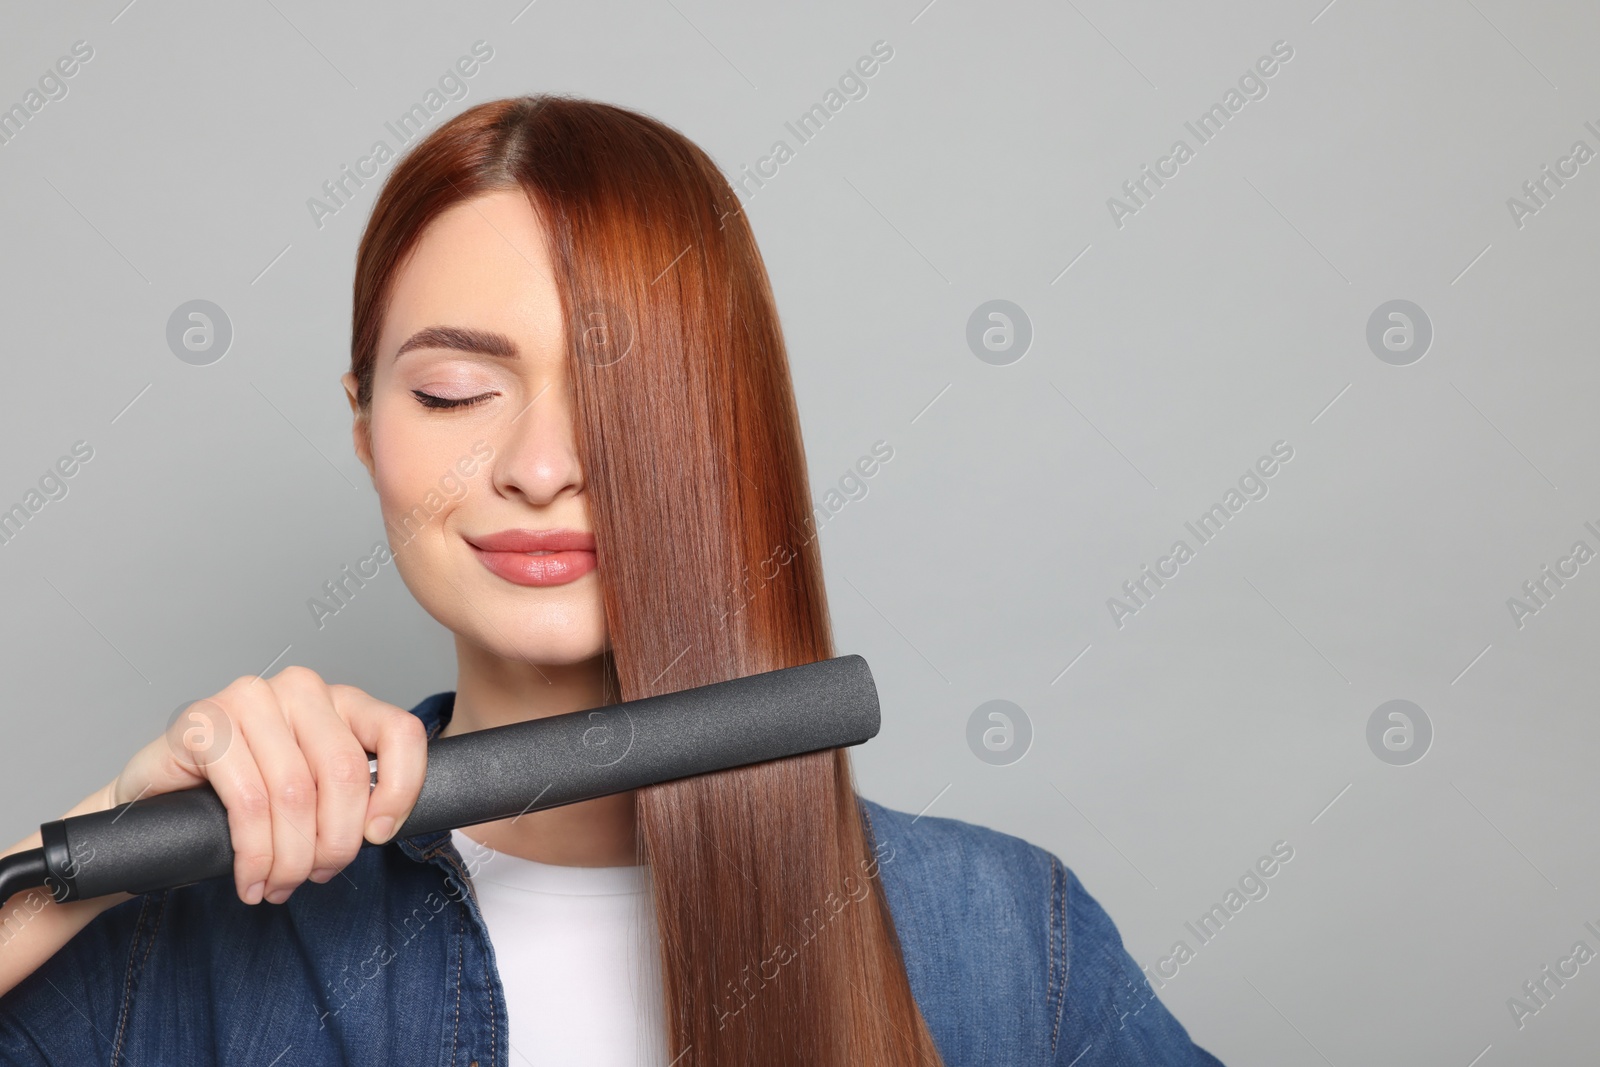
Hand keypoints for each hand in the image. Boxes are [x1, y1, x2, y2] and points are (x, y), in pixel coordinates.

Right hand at [110, 666, 428, 904]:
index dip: (400, 792)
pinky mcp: (203, 723)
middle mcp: (300, 689)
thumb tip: (384, 827)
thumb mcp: (317, 796)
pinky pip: (248, 802)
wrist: (158, 807)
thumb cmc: (244, 800)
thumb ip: (355, 797)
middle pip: (345, 772)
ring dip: (291, 858)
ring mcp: (249, 699)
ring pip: (295, 793)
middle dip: (335, 842)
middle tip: (316, 876)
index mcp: (340, 700)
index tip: (379, 836)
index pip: (400, 733)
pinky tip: (251, 878)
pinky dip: (255, 854)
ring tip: (279, 885)